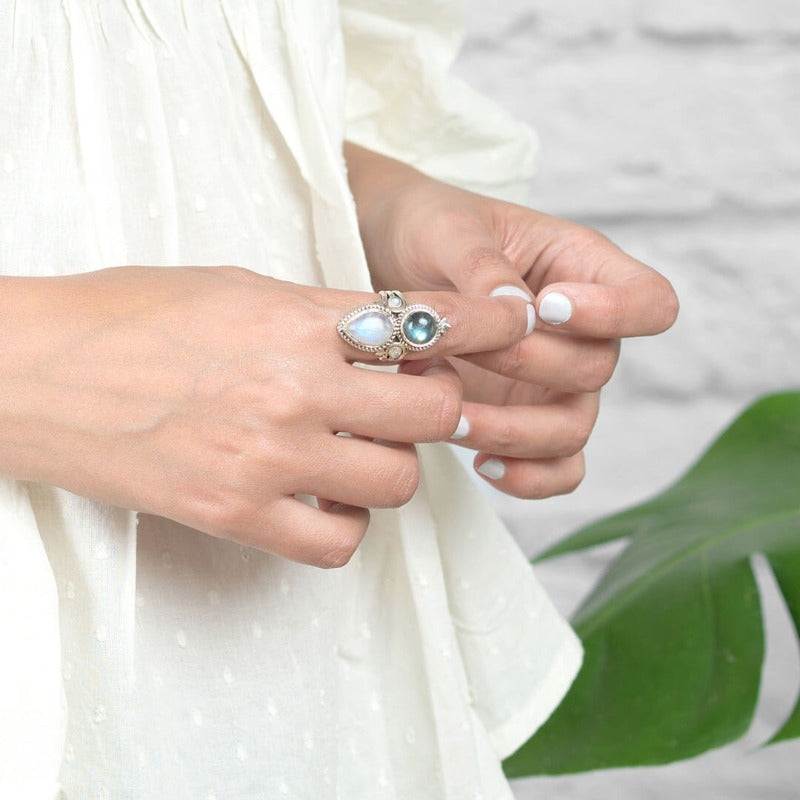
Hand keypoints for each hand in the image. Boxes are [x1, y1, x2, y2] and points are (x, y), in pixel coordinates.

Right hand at [0, 266, 530, 564]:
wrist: (36, 372)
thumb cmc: (131, 317)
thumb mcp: (237, 288)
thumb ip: (317, 313)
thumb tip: (383, 333)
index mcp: (294, 316)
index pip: (425, 318)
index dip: (486, 322)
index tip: (517, 325)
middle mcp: (293, 387)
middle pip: (432, 409)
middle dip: (437, 405)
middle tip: (412, 400)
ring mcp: (268, 457)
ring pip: (398, 480)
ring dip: (392, 465)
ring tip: (354, 450)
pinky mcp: (237, 515)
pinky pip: (339, 541)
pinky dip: (345, 523)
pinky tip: (320, 498)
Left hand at [345, 143, 678, 497]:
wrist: (377, 261)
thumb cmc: (424, 229)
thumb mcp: (446, 230)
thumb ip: (481, 267)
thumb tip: (516, 313)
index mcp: (579, 269)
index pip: (649, 302)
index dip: (618, 313)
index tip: (550, 306)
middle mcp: (576, 333)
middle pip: (597, 370)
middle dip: (528, 365)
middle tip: (459, 351)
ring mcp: (548, 382)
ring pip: (571, 430)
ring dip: (514, 432)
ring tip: (448, 416)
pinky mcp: (516, 419)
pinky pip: (552, 469)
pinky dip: (526, 478)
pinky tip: (480, 464)